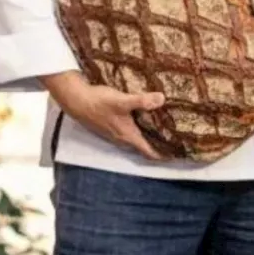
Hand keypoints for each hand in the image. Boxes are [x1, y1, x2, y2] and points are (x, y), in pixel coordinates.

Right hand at [41, 71, 165, 160]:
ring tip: (165, 131)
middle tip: (176, 141)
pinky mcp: (110, 126)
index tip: (177, 155)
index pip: (148, 152)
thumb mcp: (122, 101)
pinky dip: (140, 129)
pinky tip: (146, 119)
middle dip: (159, 145)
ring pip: (136, 139)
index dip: (163, 155)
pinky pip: (130, 132)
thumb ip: (142, 101)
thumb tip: (162, 99)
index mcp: (128, 136)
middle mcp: (122, 138)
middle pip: (144, 147)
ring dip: (149, 137)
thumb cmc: (99, 102)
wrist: (76, 100)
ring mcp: (115, 133)